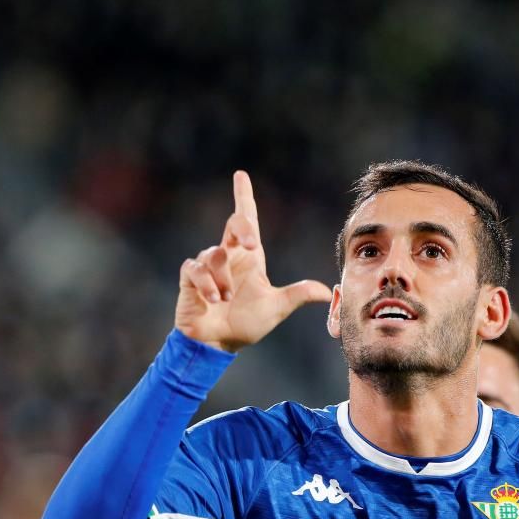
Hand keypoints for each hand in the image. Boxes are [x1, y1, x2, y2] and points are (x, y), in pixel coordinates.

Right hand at [175, 171, 332, 351]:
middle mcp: (228, 256)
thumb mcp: (276, 308)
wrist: (218, 343)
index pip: (247, 220)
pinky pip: (196, 269)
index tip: (241, 176)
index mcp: (249, 258)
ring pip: (215, 255)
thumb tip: (328, 293)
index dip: (244, 196)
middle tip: (251, 243)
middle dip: (243, 229)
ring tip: (225, 299)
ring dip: (223, 279)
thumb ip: (298, 295)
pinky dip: (206, 284)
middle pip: (234, 224)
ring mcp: (207, 266)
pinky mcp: (190, 278)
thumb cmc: (246, 324)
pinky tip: (214, 299)